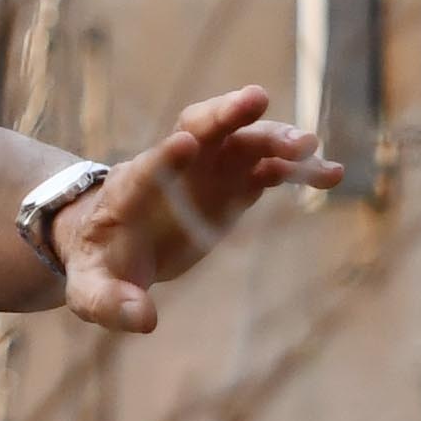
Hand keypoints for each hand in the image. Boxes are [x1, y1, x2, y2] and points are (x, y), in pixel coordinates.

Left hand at [43, 86, 337, 332]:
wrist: (114, 243)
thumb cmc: (97, 264)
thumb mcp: (92, 290)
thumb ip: (111, 303)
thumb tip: (144, 321)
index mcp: (130, 191)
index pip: (147, 167)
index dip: (165, 157)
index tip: (185, 143)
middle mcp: (172, 168)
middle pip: (197, 128)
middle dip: (224, 113)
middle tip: (256, 99)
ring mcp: (206, 171)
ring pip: (240, 141)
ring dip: (272, 138)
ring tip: (309, 146)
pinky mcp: (232, 185)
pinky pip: (267, 168)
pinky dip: (295, 168)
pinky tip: (329, 173)